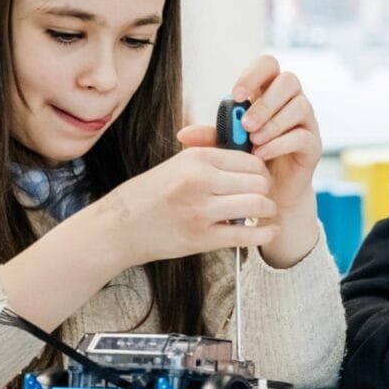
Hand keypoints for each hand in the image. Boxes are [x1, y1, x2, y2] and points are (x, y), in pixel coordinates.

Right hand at [92, 146, 276, 269]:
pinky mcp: (201, 238)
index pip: (250, 159)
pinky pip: (246, 235)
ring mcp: (201, 211)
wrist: (118, 227)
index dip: (261, 170)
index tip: (260, 178)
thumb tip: (245, 150)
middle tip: (264, 196)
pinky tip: (269, 231)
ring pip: (258, 205)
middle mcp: (200, 181)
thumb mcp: (176, 164)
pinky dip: (265, 234)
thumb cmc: (149, 195)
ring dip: (268, 210)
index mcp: (196, 159)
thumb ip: (210, 156)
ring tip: (264, 213)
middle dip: (267, 190)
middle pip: (259, 181)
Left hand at [177, 55, 321, 265]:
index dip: (254, 74)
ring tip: (253, 141)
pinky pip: (302, 135)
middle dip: (266, 102)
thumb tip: (184, 133)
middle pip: (289, 81)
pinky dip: (280, 143)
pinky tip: (261, 154)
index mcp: (268, 92)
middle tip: (246, 125)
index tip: (237, 94)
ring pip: (299, 106)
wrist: (269, 193)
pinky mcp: (313, 144)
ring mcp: (305, 121)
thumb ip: (210, 137)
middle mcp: (290, 102)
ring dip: (274, 122)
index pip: (269, 66)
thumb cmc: (247, 162)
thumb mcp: (225, 146)